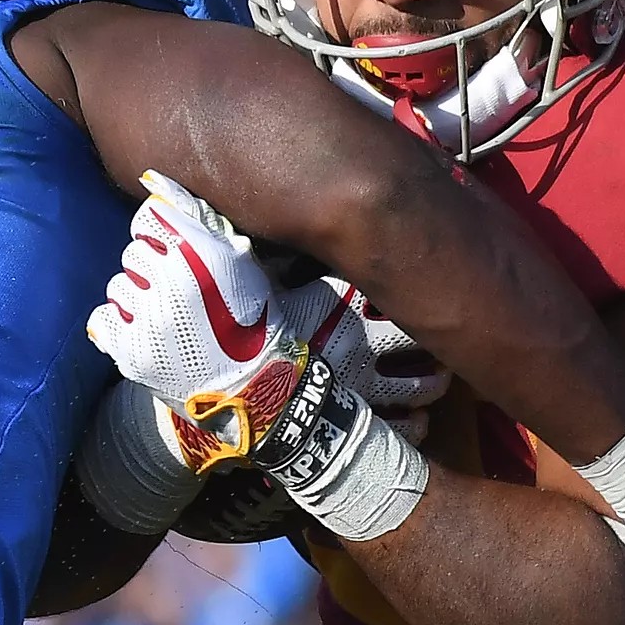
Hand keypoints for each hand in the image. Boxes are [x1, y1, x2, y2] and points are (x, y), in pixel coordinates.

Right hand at [79, 268, 449, 532]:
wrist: (229, 405)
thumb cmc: (228, 343)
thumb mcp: (228, 280)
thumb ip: (226, 241)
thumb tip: (187, 193)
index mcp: (338, 303)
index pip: (385, 279)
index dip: (404, 270)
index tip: (411, 267)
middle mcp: (362, 342)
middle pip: (418, 333)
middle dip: (433, 332)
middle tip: (437, 331)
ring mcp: (364, 388)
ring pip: (421, 384)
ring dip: (432, 382)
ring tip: (437, 381)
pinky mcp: (357, 428)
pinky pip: (402, 431)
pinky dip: (415, 427)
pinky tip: (419, 425)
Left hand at [86, 172, 307, 470]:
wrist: (252, 390)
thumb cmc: (253, 321)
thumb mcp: (241, 264)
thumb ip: (199, 220)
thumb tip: (155, 182)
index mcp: (200, 257)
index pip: (148, 218)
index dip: (160, 233)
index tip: (173, 249)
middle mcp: (170, 284)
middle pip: (133, 252)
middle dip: (151, 266)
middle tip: (175, 288)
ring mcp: (147, 321)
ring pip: (118, 285)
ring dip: (136, 295)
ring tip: (163, 313)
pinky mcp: (130, 352)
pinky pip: (105, 318)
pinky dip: (121, 322)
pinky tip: (147, 332)